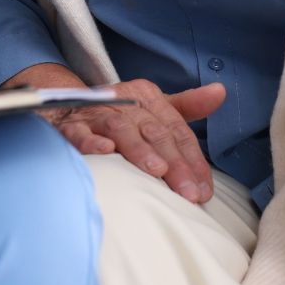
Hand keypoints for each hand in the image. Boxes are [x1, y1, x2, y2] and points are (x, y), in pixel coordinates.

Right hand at [8, 63, 225, 203]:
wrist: (63, 105)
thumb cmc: (117, 112)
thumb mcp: (152, 106)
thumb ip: (186, 105)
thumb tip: (221, 91)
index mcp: (146, 97)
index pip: (177, 129)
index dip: (193, 159)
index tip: (204, 189)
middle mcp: (124, 102)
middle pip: (154, 132)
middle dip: (174, 163)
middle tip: (189, 193)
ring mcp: (96, 113)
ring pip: (121, 130)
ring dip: (139, 150)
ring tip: (157, 172)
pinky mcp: (69, 125)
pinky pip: (79, 133)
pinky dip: (91, 142)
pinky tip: (105, 154)